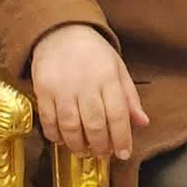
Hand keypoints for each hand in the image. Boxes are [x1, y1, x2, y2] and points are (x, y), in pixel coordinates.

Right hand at [31, 23, 148, 159]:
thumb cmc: (93, 53)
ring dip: (78, 145)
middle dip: (100, 146)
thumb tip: (143, 123)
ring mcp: (62, 87)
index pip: (118, 114)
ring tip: (84, 151)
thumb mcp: (118, 68)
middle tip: (103, 155)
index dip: (122, 138)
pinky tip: (63, 140)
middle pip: (95, 124)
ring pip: (71, 126)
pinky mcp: (43, 89)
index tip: (123, 153)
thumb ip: (130, 98)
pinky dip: (55, 135)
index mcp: (108, 77)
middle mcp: (86, 83)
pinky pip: (48, 120)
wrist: (61, 31)